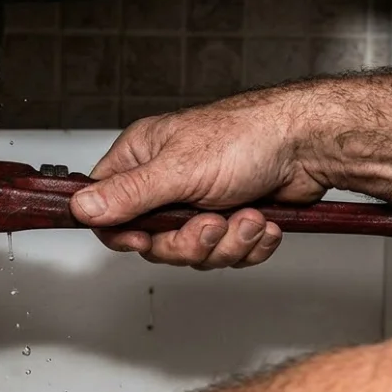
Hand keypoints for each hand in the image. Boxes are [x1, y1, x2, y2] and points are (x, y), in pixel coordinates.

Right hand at [71, 94, 328, 267]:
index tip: (144, 240)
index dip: (121, 232)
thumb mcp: (178, 169)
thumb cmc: (248, 138)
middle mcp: (165, 182)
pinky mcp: (229, 219)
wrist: (310, 145)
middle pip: (153, 241)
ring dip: (226, 242)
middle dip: (189, 242)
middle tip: (212, 224)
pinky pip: (226, 253)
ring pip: (192, 252)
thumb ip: (128, 194)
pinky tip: (263, 223)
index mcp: (142, 158)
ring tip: (248, 217)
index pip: (106, 206)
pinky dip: (248, 244)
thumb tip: (80, 208)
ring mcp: (198, 203)